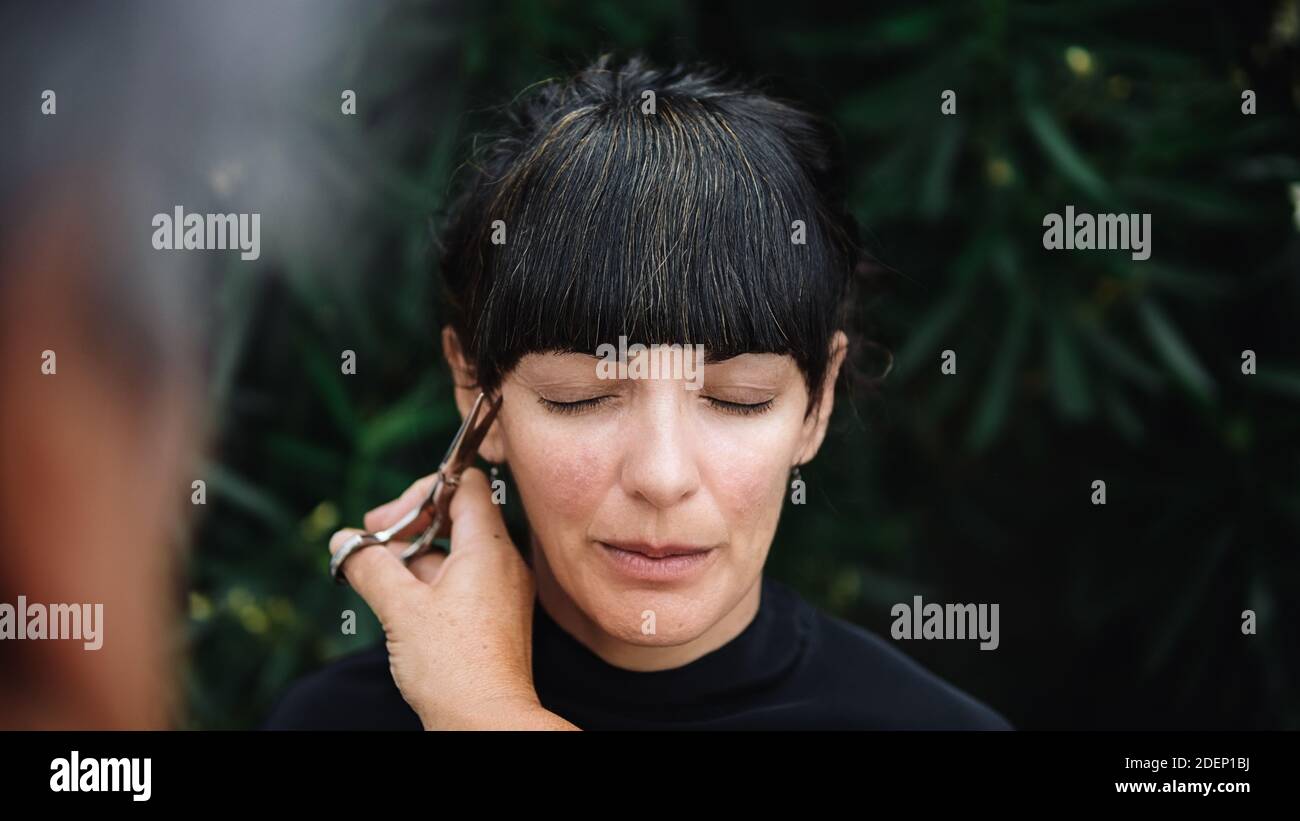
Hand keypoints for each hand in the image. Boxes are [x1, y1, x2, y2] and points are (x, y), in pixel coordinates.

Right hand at [329, 467, 576, 729]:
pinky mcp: (492, 617)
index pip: (468, 483)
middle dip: (408, 525)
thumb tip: (342, 541)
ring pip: (453, 552)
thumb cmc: (452, 666)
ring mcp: (500, 590)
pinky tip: (398, 604)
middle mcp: (502, 562)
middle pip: (457, 514)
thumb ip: (369, 564)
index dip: (424, 489)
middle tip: (370, 544)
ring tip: (376, 577)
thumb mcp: (399, 608)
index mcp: (489, 547)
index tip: (388, 520)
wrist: (486, 723)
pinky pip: (460, 581)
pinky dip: (427, 583)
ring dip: (412, 557)